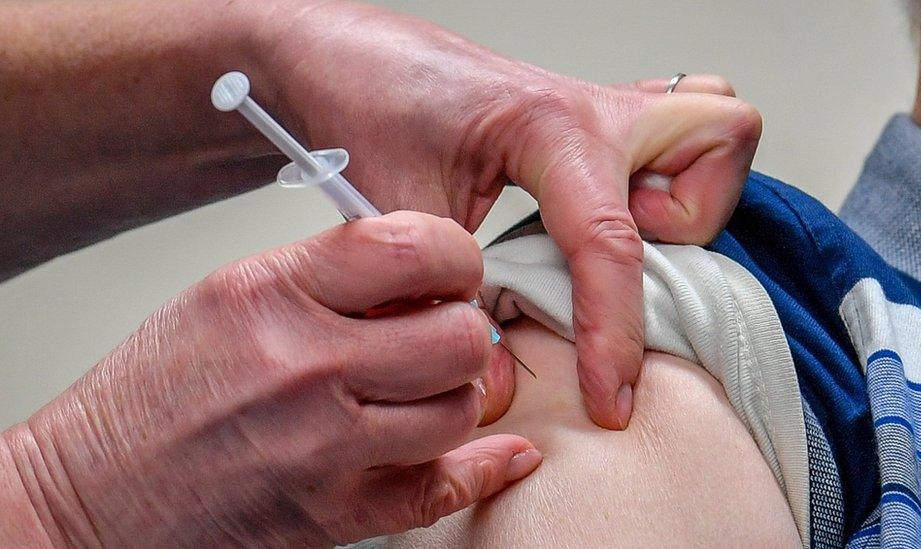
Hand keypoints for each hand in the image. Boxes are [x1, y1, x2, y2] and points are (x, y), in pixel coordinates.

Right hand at [2, 211, 539, 546]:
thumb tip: (423, 273)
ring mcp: (323, 447)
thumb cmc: (157, 390)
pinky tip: (493, 453)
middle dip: (462, 328)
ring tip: (425, 389)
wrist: (95, 490)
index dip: (456, 255)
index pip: (416, 247)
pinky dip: (482, 468)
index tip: (451, 270)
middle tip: (442, 331)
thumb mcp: (231, 295)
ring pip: (461, 409)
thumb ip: (331, 277)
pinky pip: (445, 488)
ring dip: (456, 396)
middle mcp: (305, 367)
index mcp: (274, 294)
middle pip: (458, 336)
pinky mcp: (334, 513)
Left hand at [246, 1, 761, 428]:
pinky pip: (677, 131)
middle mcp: (591, 107)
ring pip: (714, 128)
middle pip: (720, 141)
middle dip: (692, 219)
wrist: (345, 53)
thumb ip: (443, 297)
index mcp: (547, 125)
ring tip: (621, 229)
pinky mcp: (592, 118)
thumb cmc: (368, 101)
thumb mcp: (398, 210)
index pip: (608, 239)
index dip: (613, 333)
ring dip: (690, 192)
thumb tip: (495, 379)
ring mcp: (599, 107)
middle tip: (622, 256)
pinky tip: (611, 211)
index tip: (609, 397)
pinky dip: (670, 177)